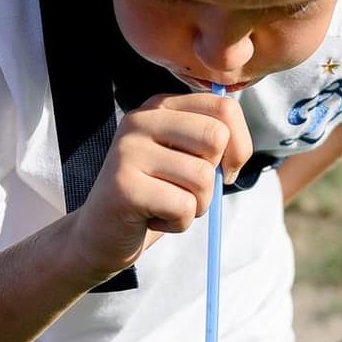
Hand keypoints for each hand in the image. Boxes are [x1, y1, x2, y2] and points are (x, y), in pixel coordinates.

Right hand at [60, 93, 253, 282]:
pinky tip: (152, 218)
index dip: (240, 145)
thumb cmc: (154, 197)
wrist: (101, 234)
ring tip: (165, 205)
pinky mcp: (124, 186)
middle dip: (214, 178)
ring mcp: (128, 151)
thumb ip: (212, 143)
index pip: (224, 108)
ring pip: (203, 178)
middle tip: (187, 192)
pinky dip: (178, 223)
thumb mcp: (186, 160)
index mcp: (160, 106)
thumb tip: (238, 150)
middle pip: (216, 138)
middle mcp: (140, 120)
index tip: (225, 170)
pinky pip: (183, 207)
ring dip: (195, 206)